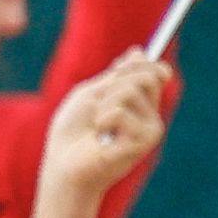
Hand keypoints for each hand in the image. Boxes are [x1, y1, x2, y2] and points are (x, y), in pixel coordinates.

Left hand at [40, 50, 171, 205]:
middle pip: (147, 74)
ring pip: (131, 90)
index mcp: (140, 104)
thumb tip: (139, 52)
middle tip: (98, 106)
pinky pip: (120, 111)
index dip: (139, 65)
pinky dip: (102, 119)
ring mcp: (151, 129)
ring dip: (103, 103)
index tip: (117, 70)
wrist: (63, 165)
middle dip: (114, 83)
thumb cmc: (72, 133)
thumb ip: (115, 76)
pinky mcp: (145, 141)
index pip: (154, 72)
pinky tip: (100, 137)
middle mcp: (151, 115)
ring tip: (97, 125)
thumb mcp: (90, 95)